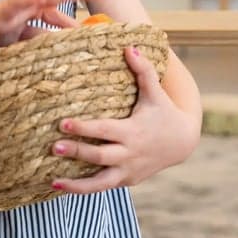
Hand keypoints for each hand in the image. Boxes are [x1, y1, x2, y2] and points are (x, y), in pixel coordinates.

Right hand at [0, 0, 99, 52]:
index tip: (97, 17)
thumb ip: (39, 38)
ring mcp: (12, 6)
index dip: (75, 9)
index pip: (57, 6)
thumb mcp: (20, 38)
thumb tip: (61, 45)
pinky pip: (16, 4)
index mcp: (29, 9)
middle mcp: (24, 3)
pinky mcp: (0, 13)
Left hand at [50, 46, 197, 193]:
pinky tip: (63, 186)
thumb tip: (129, 47)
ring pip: (101, 183)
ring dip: (77, 185)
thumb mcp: (155, 92)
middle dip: (77, 153)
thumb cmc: (163, 112)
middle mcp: (130, 154)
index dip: (84, 128)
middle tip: (54, 147)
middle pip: (99, 156)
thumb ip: (143, 70)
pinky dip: (85, 189)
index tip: (63, 123)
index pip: (104, 130)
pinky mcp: (128, 180)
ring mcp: (129, 170)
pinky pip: (104, 187)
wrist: (183, 142)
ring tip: (53, 182)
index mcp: (133, 131)